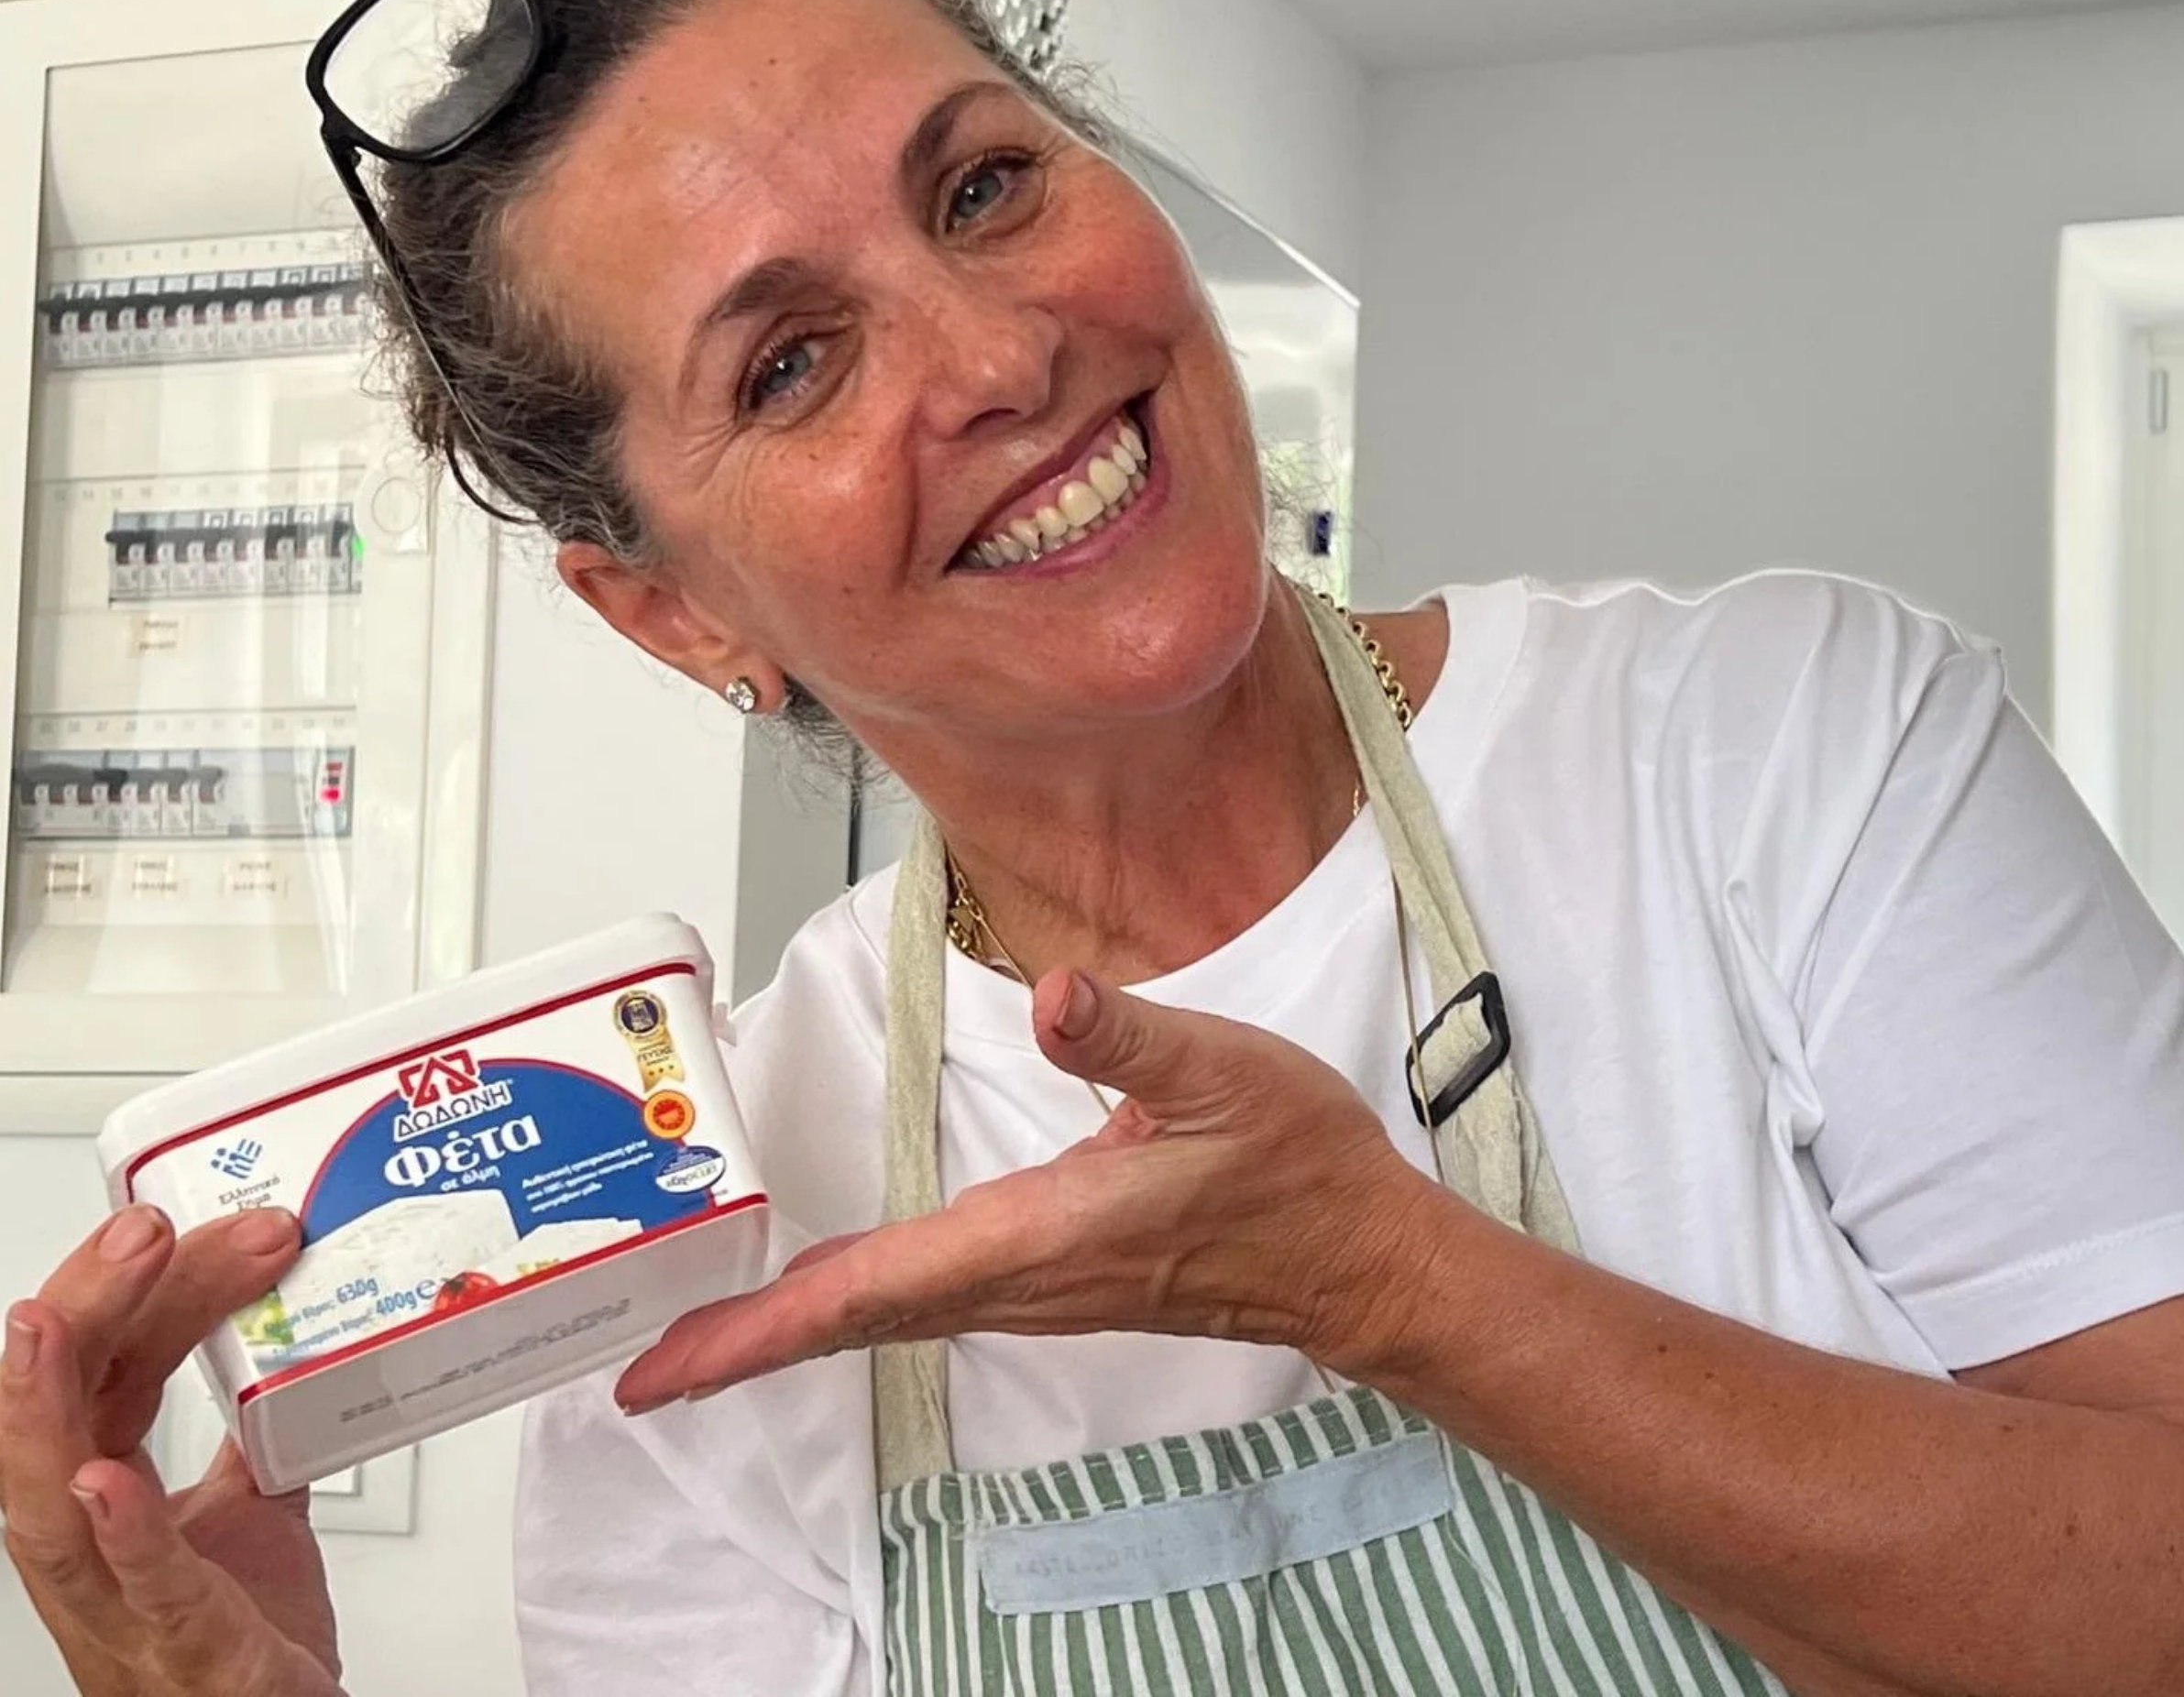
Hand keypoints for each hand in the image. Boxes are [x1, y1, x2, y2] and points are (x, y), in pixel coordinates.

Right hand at [2, 1206, 342, 1696]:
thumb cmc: (245, 1631)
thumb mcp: (252, 1501)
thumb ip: (259, 1425)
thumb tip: (300, 1331)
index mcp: (102, 1492)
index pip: (99, 1368)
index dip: (131, 1291)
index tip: (181, 1221)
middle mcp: (90, 1543)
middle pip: (57, 1412)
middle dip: (87, 1312)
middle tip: (140, 1230)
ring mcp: (121, 1603)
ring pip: (46, 1505)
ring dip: (40, 1409)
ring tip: (45, 1323)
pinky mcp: (188, 1650)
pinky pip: (143, 1588)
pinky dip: (124, 1531)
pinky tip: (106, 1480)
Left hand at [616, 970, 1440, 1411]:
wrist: (1355, 1259)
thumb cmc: (1295, 1168)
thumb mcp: (1225, 1076)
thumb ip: (1131, 1040)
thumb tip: (1050, 996)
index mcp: (1044, 1234)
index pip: (880, 1287)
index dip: (769, 1325)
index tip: (676, 1368)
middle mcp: (1024, 1278)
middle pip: (859, 1321)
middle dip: (748, 1346)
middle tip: (641, 1374)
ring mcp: (1037, 1289)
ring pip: (887, 1319)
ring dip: (791, 1330)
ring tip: (701, 1342)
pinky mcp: (1053, 1280)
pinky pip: (925, 1307)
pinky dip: (853, 1309)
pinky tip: (823, 1296)